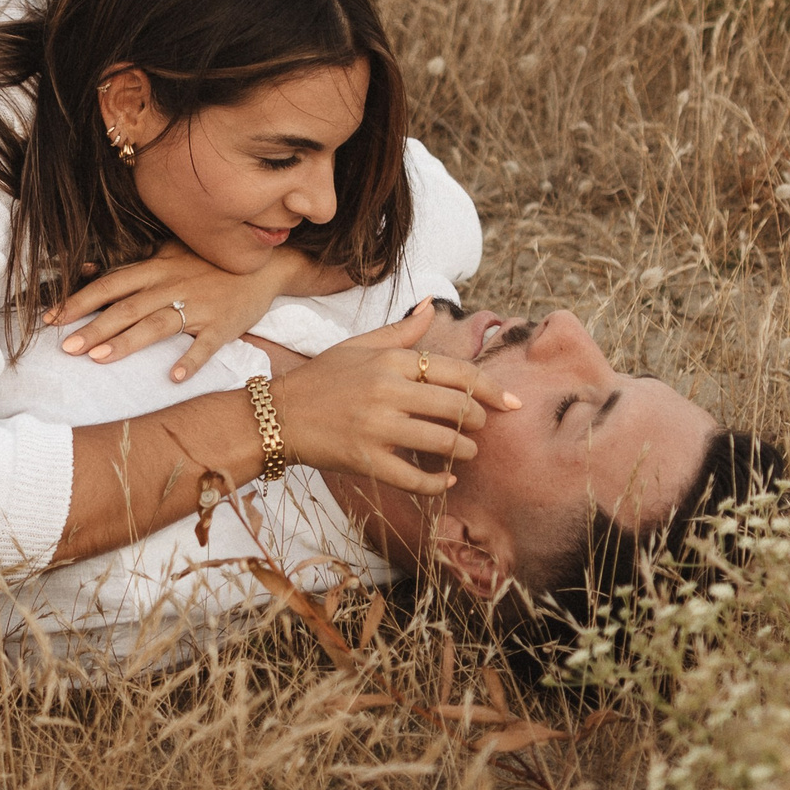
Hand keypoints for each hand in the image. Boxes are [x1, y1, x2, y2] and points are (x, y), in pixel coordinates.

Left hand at [46, 243, 299, 382]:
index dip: (79, 301)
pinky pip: (206, 344)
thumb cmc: (211, 262)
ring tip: (99, 359)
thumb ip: (138, 266)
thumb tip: (93, 271)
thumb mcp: (173, 253)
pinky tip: (174, 377)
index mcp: (157, 268)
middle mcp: (172, 285)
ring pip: (157, 325)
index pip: (110, 285)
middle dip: (93, 328)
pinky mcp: (223, 325)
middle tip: (66, 348)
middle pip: (126, 308)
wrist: (266, 264)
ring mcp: (198, 305)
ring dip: (127, 342)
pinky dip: (191, 360)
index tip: (50, 319)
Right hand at [266, 304, 519, 496]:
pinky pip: (414, 478)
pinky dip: (437, 484)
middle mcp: (387, 392)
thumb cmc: (320, 379)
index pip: (456, 372)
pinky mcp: (367, 460)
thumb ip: (400, 332)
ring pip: (443, 442)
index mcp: (390, 362)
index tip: (511, 402)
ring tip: (467, 452)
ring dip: (464, 450)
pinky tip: (446, 482)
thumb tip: (430, 304)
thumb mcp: (358, 346)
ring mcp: (377, 428)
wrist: (278, 416)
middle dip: (479, 420)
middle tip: (481, 427)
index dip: (490, 389)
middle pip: (457, 407)